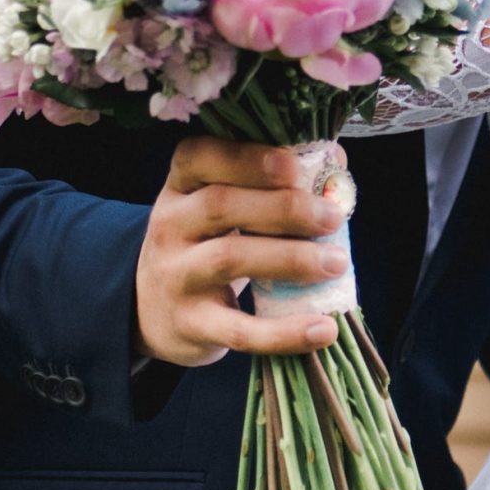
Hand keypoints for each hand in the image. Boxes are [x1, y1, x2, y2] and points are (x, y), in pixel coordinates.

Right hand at [135, 137, 348, 366]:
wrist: (154, 311)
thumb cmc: (207, 245)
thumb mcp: (222, 209)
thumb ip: (271, 184)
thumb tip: (335, 160)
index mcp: (181, 186)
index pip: (198, 157)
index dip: (246, 158)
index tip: (294, 166)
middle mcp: (170, 226)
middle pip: (221, 205)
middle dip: (284, 208)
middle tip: (332, 217)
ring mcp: (177, 276)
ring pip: (229, 259)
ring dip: (290, 258)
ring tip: (336, 262)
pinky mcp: (191, 325)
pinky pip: (238, 330)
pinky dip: (284, 333)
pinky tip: (323, 329)